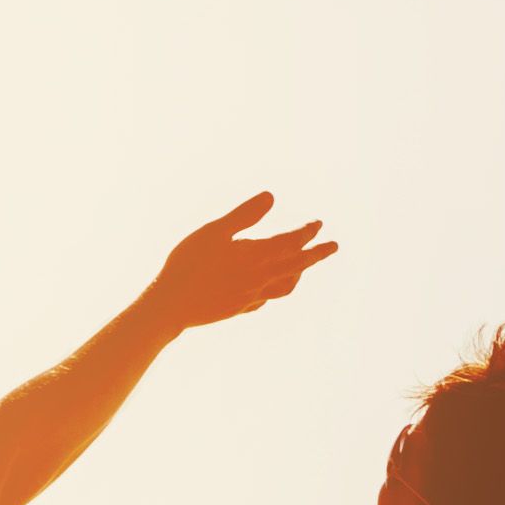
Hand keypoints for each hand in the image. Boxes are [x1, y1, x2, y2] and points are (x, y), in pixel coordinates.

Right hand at [147, 191, 336, 330]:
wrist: (172, 306)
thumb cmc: (188, 263)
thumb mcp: (214, 231)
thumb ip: (244, 215)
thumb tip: (271, 196)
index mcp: (257, 256)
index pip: (291, 242)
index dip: (307, 232)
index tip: (319, 224)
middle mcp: (261, 278)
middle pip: (298, 265)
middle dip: (317, 254)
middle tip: (333, 246)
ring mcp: (252, 296)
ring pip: (286, 285)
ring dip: (300, 273)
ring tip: (304, 266)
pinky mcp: (240, 308)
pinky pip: (267, 298)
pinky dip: (276, 289)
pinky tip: (270, 287)